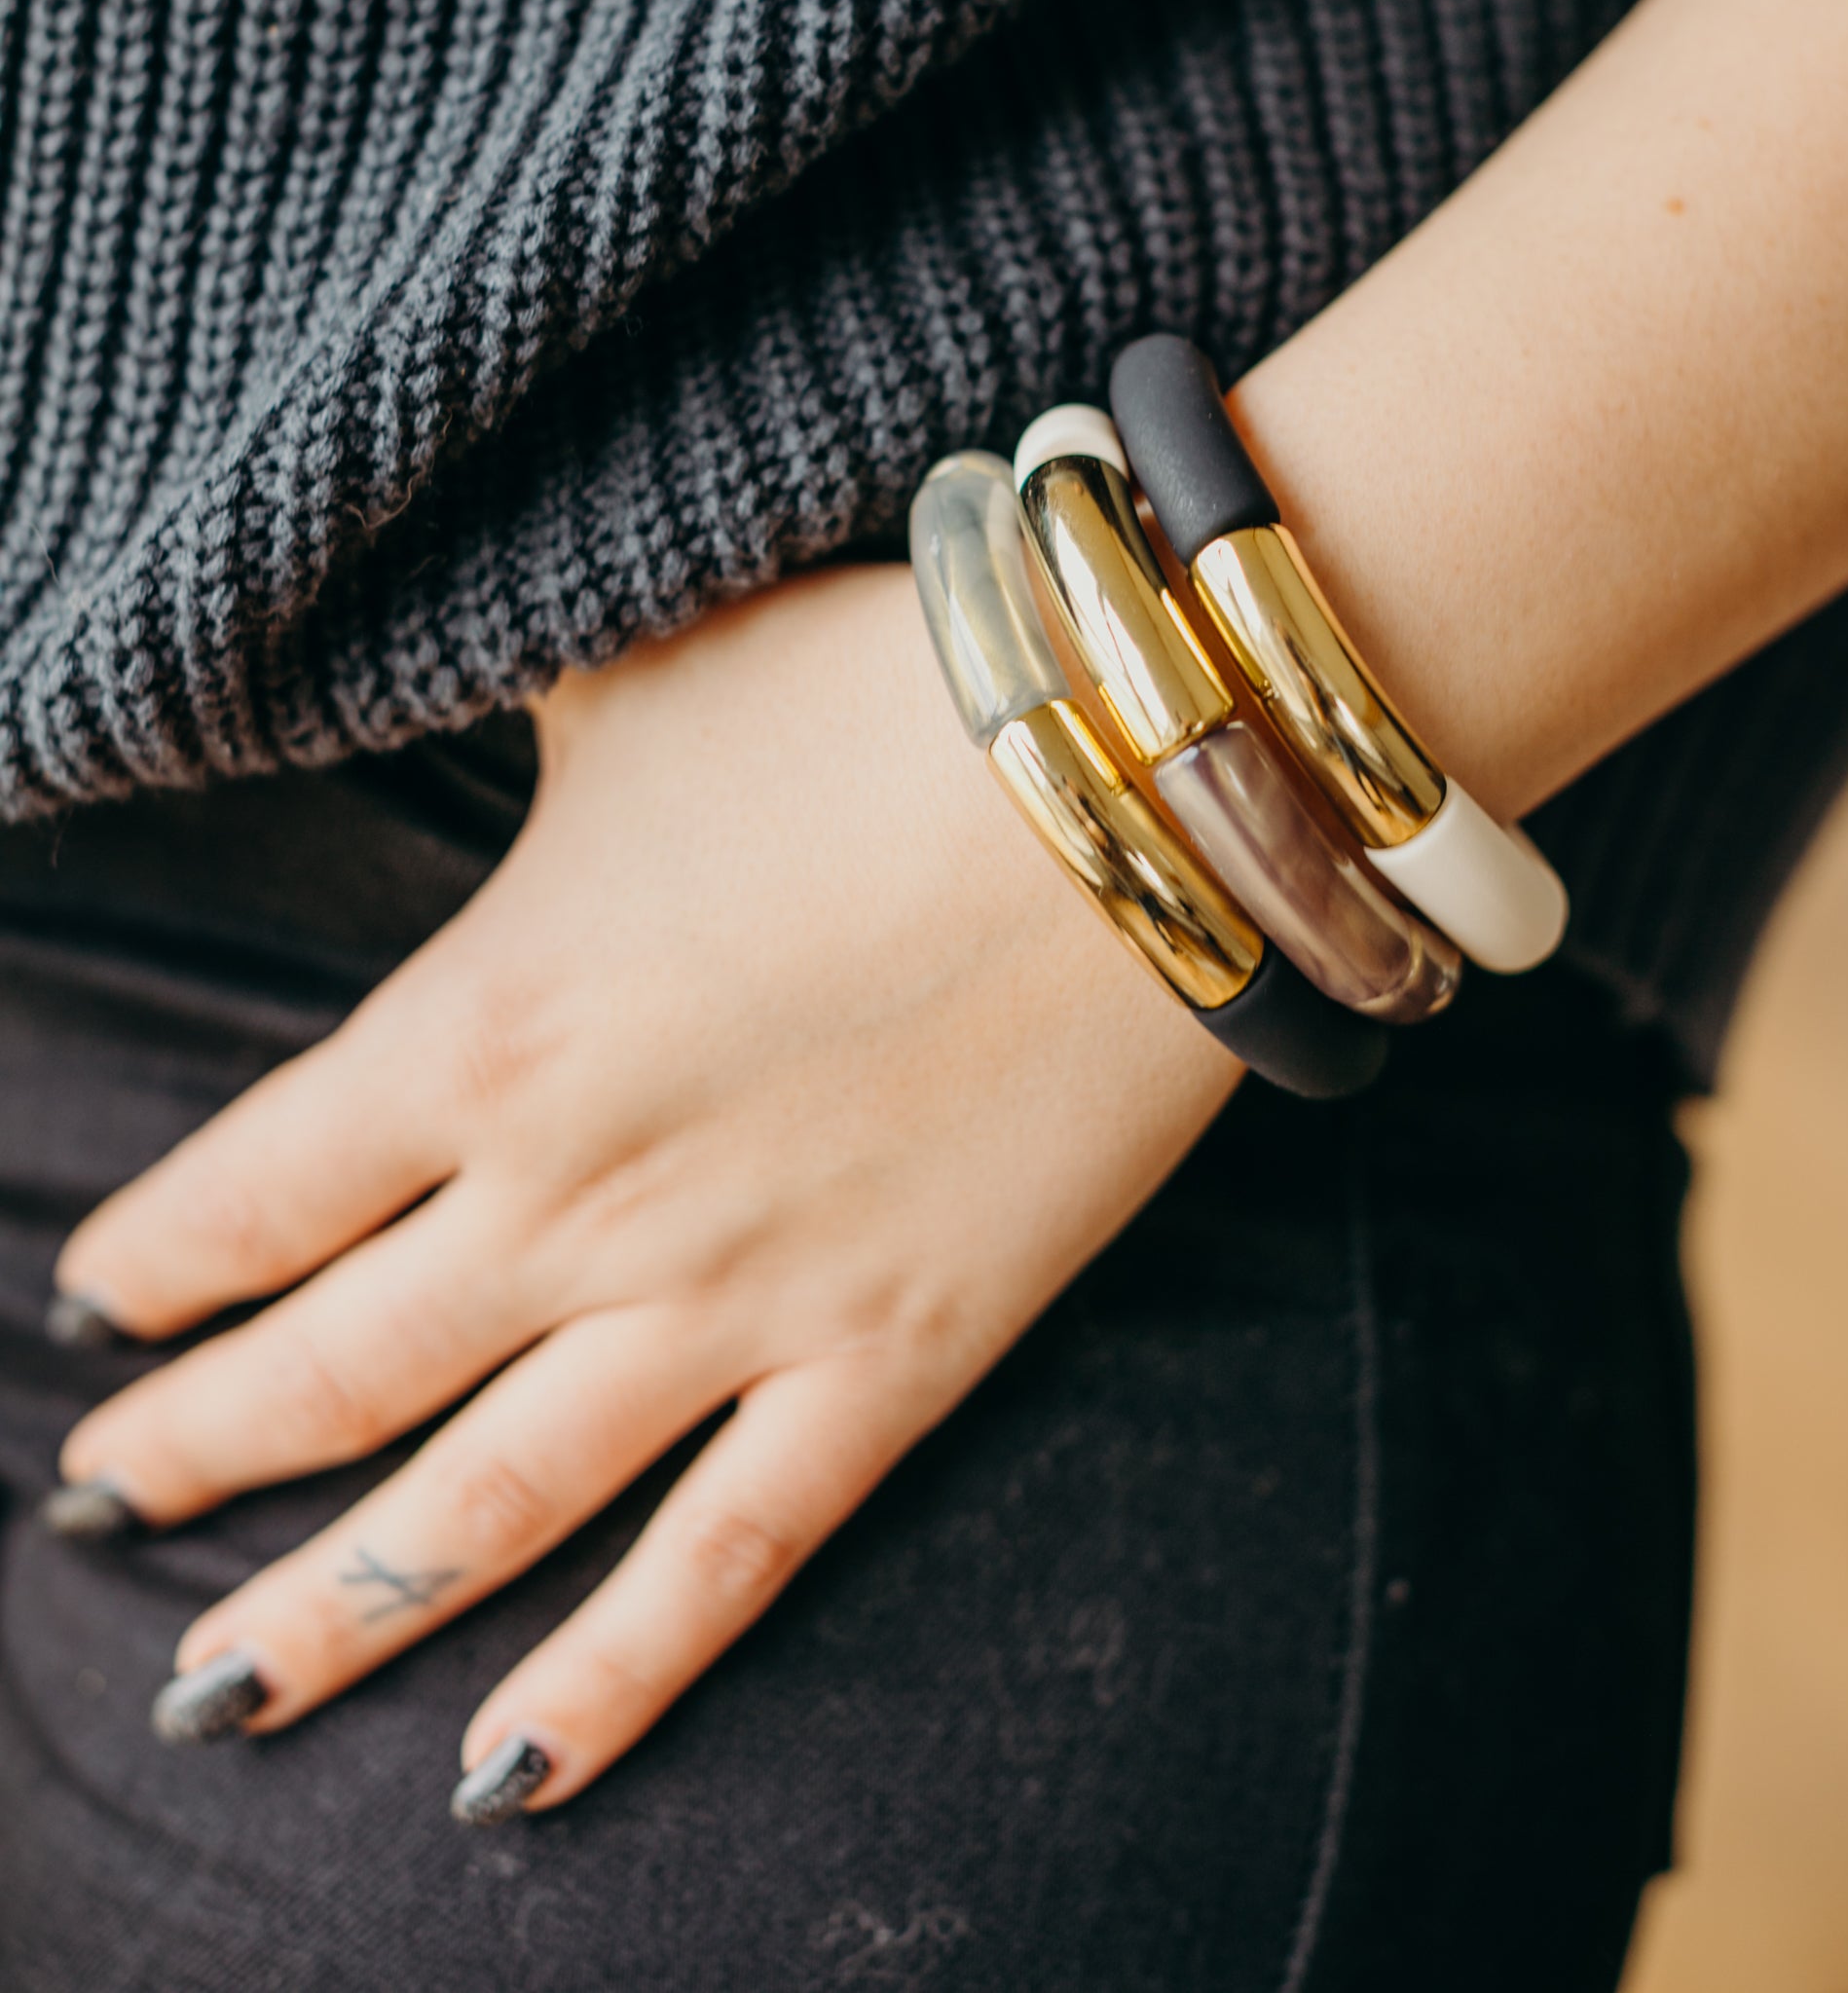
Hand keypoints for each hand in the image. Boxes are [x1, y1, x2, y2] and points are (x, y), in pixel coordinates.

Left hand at [50, 566, 1239, 1811]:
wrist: (1134, 780)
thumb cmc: (862, 703)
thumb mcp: (627, 683)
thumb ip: (490, 729)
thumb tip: (410, 678)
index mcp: (484, 1027)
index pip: (252, 1193)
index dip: (153, 1263)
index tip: (101, 1300)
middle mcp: (572, 1202)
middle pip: (325, 1371)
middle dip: (194, 1445)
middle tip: (104, 1491)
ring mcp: (728, 1306)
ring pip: (475, 1508)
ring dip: (322, 1613)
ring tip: (208, 1687)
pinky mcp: (882, 1363)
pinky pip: (720, 1564)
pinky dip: (607, 1683)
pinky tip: (500, 1779)